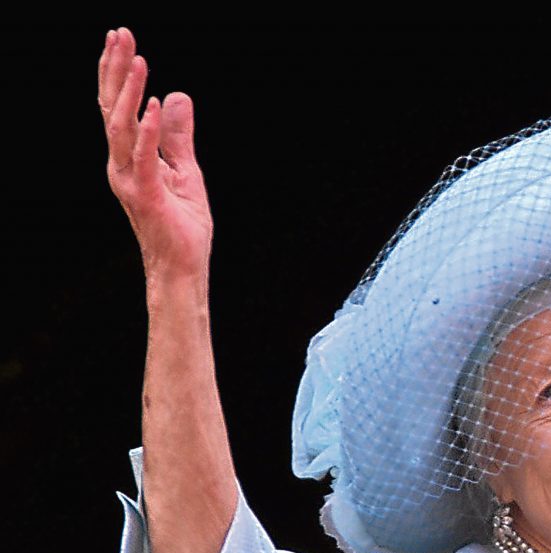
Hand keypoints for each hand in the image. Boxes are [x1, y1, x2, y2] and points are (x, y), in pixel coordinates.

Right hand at [98, 28, 212, 279]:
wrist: (183, 268)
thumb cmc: (182, 227)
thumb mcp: (187, 172)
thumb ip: (179, 138)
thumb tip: (179, 96)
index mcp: (129, 158)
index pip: (118, 107)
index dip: (117, 73)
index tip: (121, 38)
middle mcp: (121, 165)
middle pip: (112, 108)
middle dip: (116, 70)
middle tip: (121, 33)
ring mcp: (130, 180)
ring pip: (121, 127)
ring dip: (131, 91)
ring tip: (139, 59)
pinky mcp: (147, 196)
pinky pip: (145, 157)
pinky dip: (150, 130)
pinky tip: (157, 104)